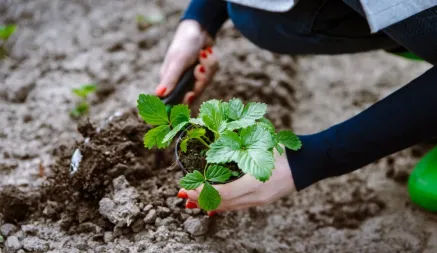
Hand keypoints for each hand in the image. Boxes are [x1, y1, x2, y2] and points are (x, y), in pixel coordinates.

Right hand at [155, 20, 218, 104]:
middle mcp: (180, 81)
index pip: (175, 101)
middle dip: (200, 80)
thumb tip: (158, 94)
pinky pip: (211, 75)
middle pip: (194, 94)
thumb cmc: (184, 43)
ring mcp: (192, 77)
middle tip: (199, 67)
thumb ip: (170, 79)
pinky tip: (207, 52)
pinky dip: (211, 63)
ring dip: (207, 68)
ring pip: (204, 83)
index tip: (190, 95)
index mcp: (169, 81)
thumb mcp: (178, 61)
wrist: (200, 27)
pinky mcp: (203, 72)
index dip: (183, 102)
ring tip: (203, 54)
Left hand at [177, 146, 296, 215]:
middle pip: (222, 204)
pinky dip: (222, 205)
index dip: (202, 192)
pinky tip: (212, 205)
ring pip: (229, 207)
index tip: (186, 187)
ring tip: (192, 200)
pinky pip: (237, 207)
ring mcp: (260, 201)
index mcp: (255, 182)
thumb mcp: (261, 144)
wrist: (308, 163)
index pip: (222, 193)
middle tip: (183, 194)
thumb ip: (239, 144)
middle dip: (200, 199)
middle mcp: (256, 196)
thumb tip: (216, 140)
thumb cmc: (285, 150)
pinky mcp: (262, 201)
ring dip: (209, 204)